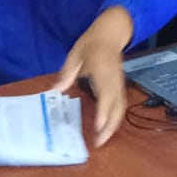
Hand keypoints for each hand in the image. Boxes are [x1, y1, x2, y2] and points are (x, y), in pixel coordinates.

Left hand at [51, 6, 133, 147]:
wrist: (110, 33)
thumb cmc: (91, 43)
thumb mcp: (75, 54)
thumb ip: (67, 73)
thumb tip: (55, 90)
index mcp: (103, 69)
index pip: (106, 93)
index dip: (103, 110)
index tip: (98, 126)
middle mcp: (114, 79)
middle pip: (117, 106)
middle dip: (110, 126)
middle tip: (99, 142)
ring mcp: (119, 83)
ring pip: (121, 108)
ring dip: (114, 126)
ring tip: (103, 140)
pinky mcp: (120, 86)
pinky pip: (121, 105)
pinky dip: (115, 119)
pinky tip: (107, 129)